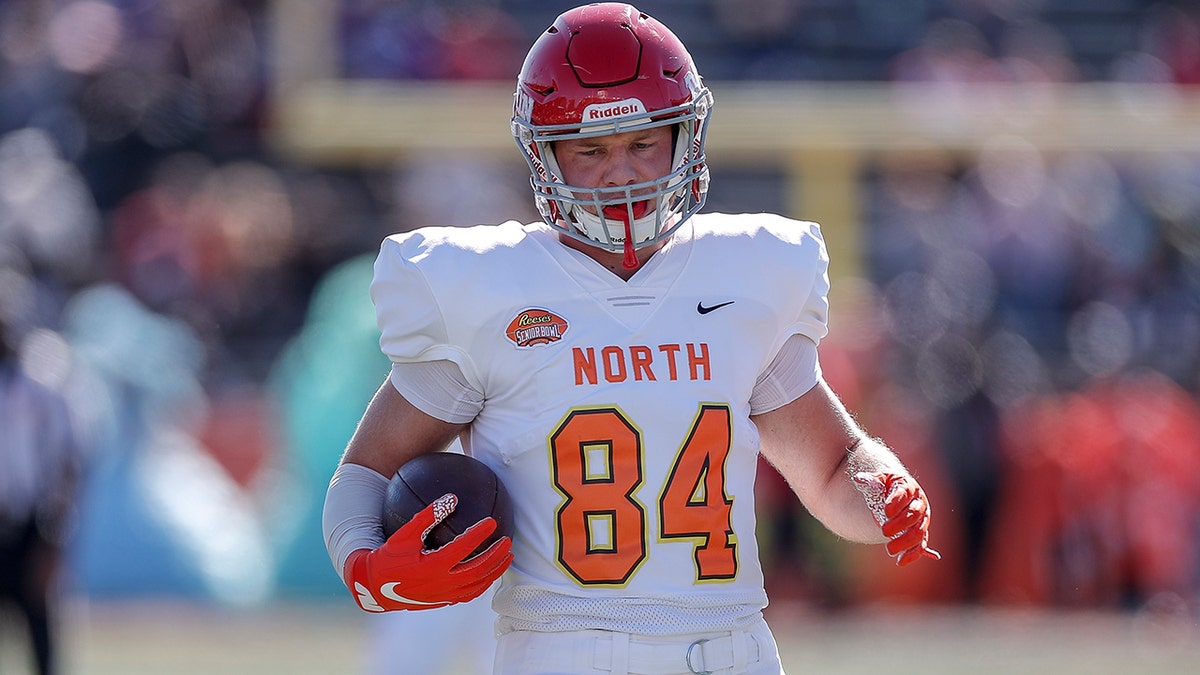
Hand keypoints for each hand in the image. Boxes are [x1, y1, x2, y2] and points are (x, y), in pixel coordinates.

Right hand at [344, 493, 512, 611]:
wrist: (375, 588)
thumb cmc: (388, 557)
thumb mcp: (404, 534)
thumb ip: (427, 516)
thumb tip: (451, 497)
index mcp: (433, 566)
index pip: (463, 548)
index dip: (479, 534)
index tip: (492, 521)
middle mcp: (441, 583)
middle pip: (478, 570)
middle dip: (496, 556)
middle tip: (508, 541)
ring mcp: (444, 595)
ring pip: (477, 586)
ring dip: (495, 571)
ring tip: (507, 558)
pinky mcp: (443, 602)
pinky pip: (469, 594)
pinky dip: (482, 583)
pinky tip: (488, 572)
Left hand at [852, 472, 940, 565]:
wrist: (894, 497)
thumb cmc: (886, 488)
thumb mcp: (878, 481)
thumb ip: (869, 481)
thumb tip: (858, 479)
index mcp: (908, 487)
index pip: (904, 493)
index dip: (896, 502)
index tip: (886, 511)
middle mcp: (919, 503)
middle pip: (913, 515)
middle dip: (900, 524)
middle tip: (883, 531)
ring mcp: (922, 520)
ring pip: (919, 533)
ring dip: (905, 542)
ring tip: (889, 549)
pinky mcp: (920, 534)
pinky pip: (920, 546)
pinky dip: (912, 555)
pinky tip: (900, 561)